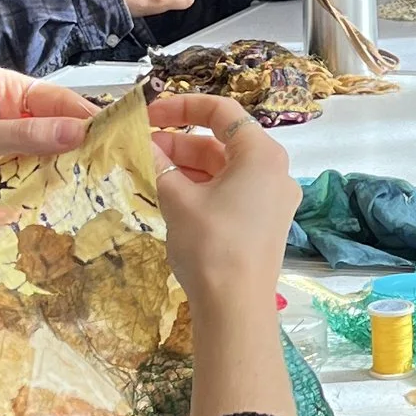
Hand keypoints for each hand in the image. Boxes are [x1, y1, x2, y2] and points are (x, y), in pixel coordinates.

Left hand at [0, 72, 97, 282]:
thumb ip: (31, 136)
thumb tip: (82, 133)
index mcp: (1, 87)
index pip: (55, 99)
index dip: (84, 117)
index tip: (116, 137)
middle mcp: (2, 111)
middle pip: (50, 128)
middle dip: (74, 147)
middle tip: (110, 167)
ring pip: (40, 156)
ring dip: (57, 170)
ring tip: (92, 185)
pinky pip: (21, 177)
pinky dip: (36, 186)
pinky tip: (58, 198)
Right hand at [146, 93, 301, 415]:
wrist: (236, 309)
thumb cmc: (210, 246)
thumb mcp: (177, 199)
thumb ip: (159, 164)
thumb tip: (141, 142)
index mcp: (262, 154)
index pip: (222, 110)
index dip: (182, 106)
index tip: (150, 114)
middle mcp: (275, 171)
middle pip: (222, 141)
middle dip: (179, 141)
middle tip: (140, 147)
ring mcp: (273, 199)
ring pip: (224, 169)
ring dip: (187, 165)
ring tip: (148, 170)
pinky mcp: (265, 223)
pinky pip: (231, 192)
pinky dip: (202, 187)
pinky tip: (170, 194)